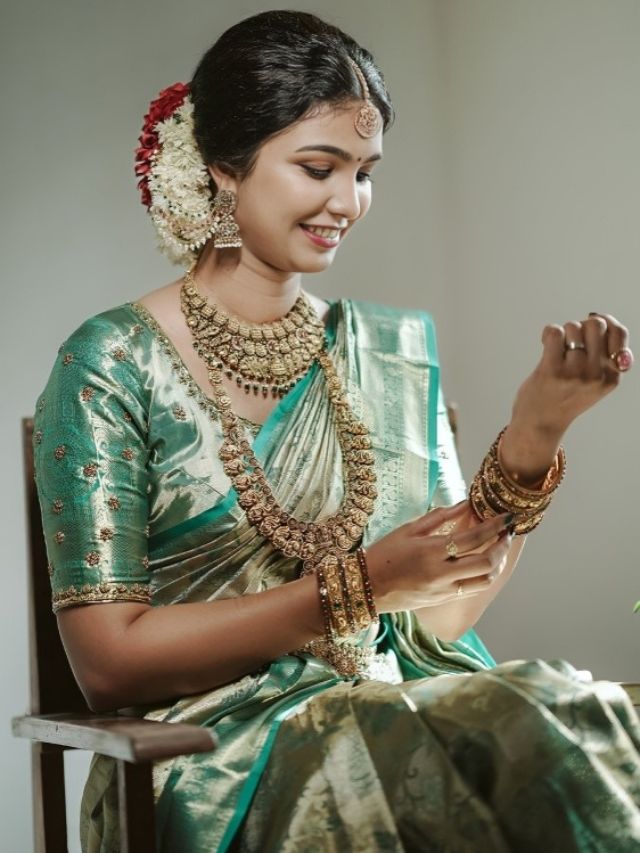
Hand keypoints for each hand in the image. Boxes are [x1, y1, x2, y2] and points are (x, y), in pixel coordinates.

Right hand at [366, 501, 512, 613]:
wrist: (366, 587)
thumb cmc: (384, 553)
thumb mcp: (408, 529)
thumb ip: (440, 516)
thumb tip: (466, 504)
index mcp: (432, 551)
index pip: (474, 537)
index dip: (495, 526)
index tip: (506, 517)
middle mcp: (441, 573)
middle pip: (487, 562)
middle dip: (502, 546)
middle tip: (506, 532)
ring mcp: (444, 590)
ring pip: (484, 580)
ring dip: (497, 563)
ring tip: (498, 548)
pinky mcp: (443, 600)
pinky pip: (472, 588)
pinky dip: (483, 575)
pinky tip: (483, 562)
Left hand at [510, 312, 631, 439]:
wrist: (541, 424)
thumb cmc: (566, 397)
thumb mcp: (596, 384)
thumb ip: (604, 357)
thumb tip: (600, 318)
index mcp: (611, 376)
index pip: (619, 333)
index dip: (606, 321)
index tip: (592, 325)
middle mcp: (596, 375)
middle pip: (596, 325)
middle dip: (581, 326)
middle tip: (571, 341)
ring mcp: (574, 373)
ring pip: (573, 328)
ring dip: (563, 333)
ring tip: (557, 348)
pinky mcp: (552, 371)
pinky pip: (555, 333)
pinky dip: (549, 333)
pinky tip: (545, 343)